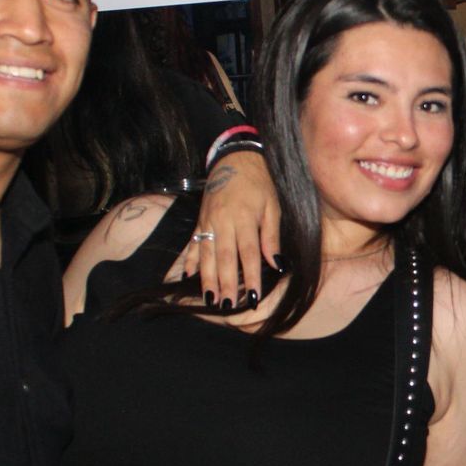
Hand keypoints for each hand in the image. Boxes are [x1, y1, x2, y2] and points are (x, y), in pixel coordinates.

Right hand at [180, 153, 280, 309]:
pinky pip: (193, 243)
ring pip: (206, 254)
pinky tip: (188, 276)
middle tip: (226, 305)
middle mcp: (222, 221)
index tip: (252, 297)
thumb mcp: (273, 207)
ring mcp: (208, 222)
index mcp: (243, 218)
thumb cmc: (260, 184)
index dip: (251, 277)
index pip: (248, 254)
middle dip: (226, 283)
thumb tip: (277, 264)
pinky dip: (190, 260)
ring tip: (210, 299)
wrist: (236, 159)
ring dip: (207, 278)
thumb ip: (271, 236)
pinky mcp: (200, 220)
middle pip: (224, 258)